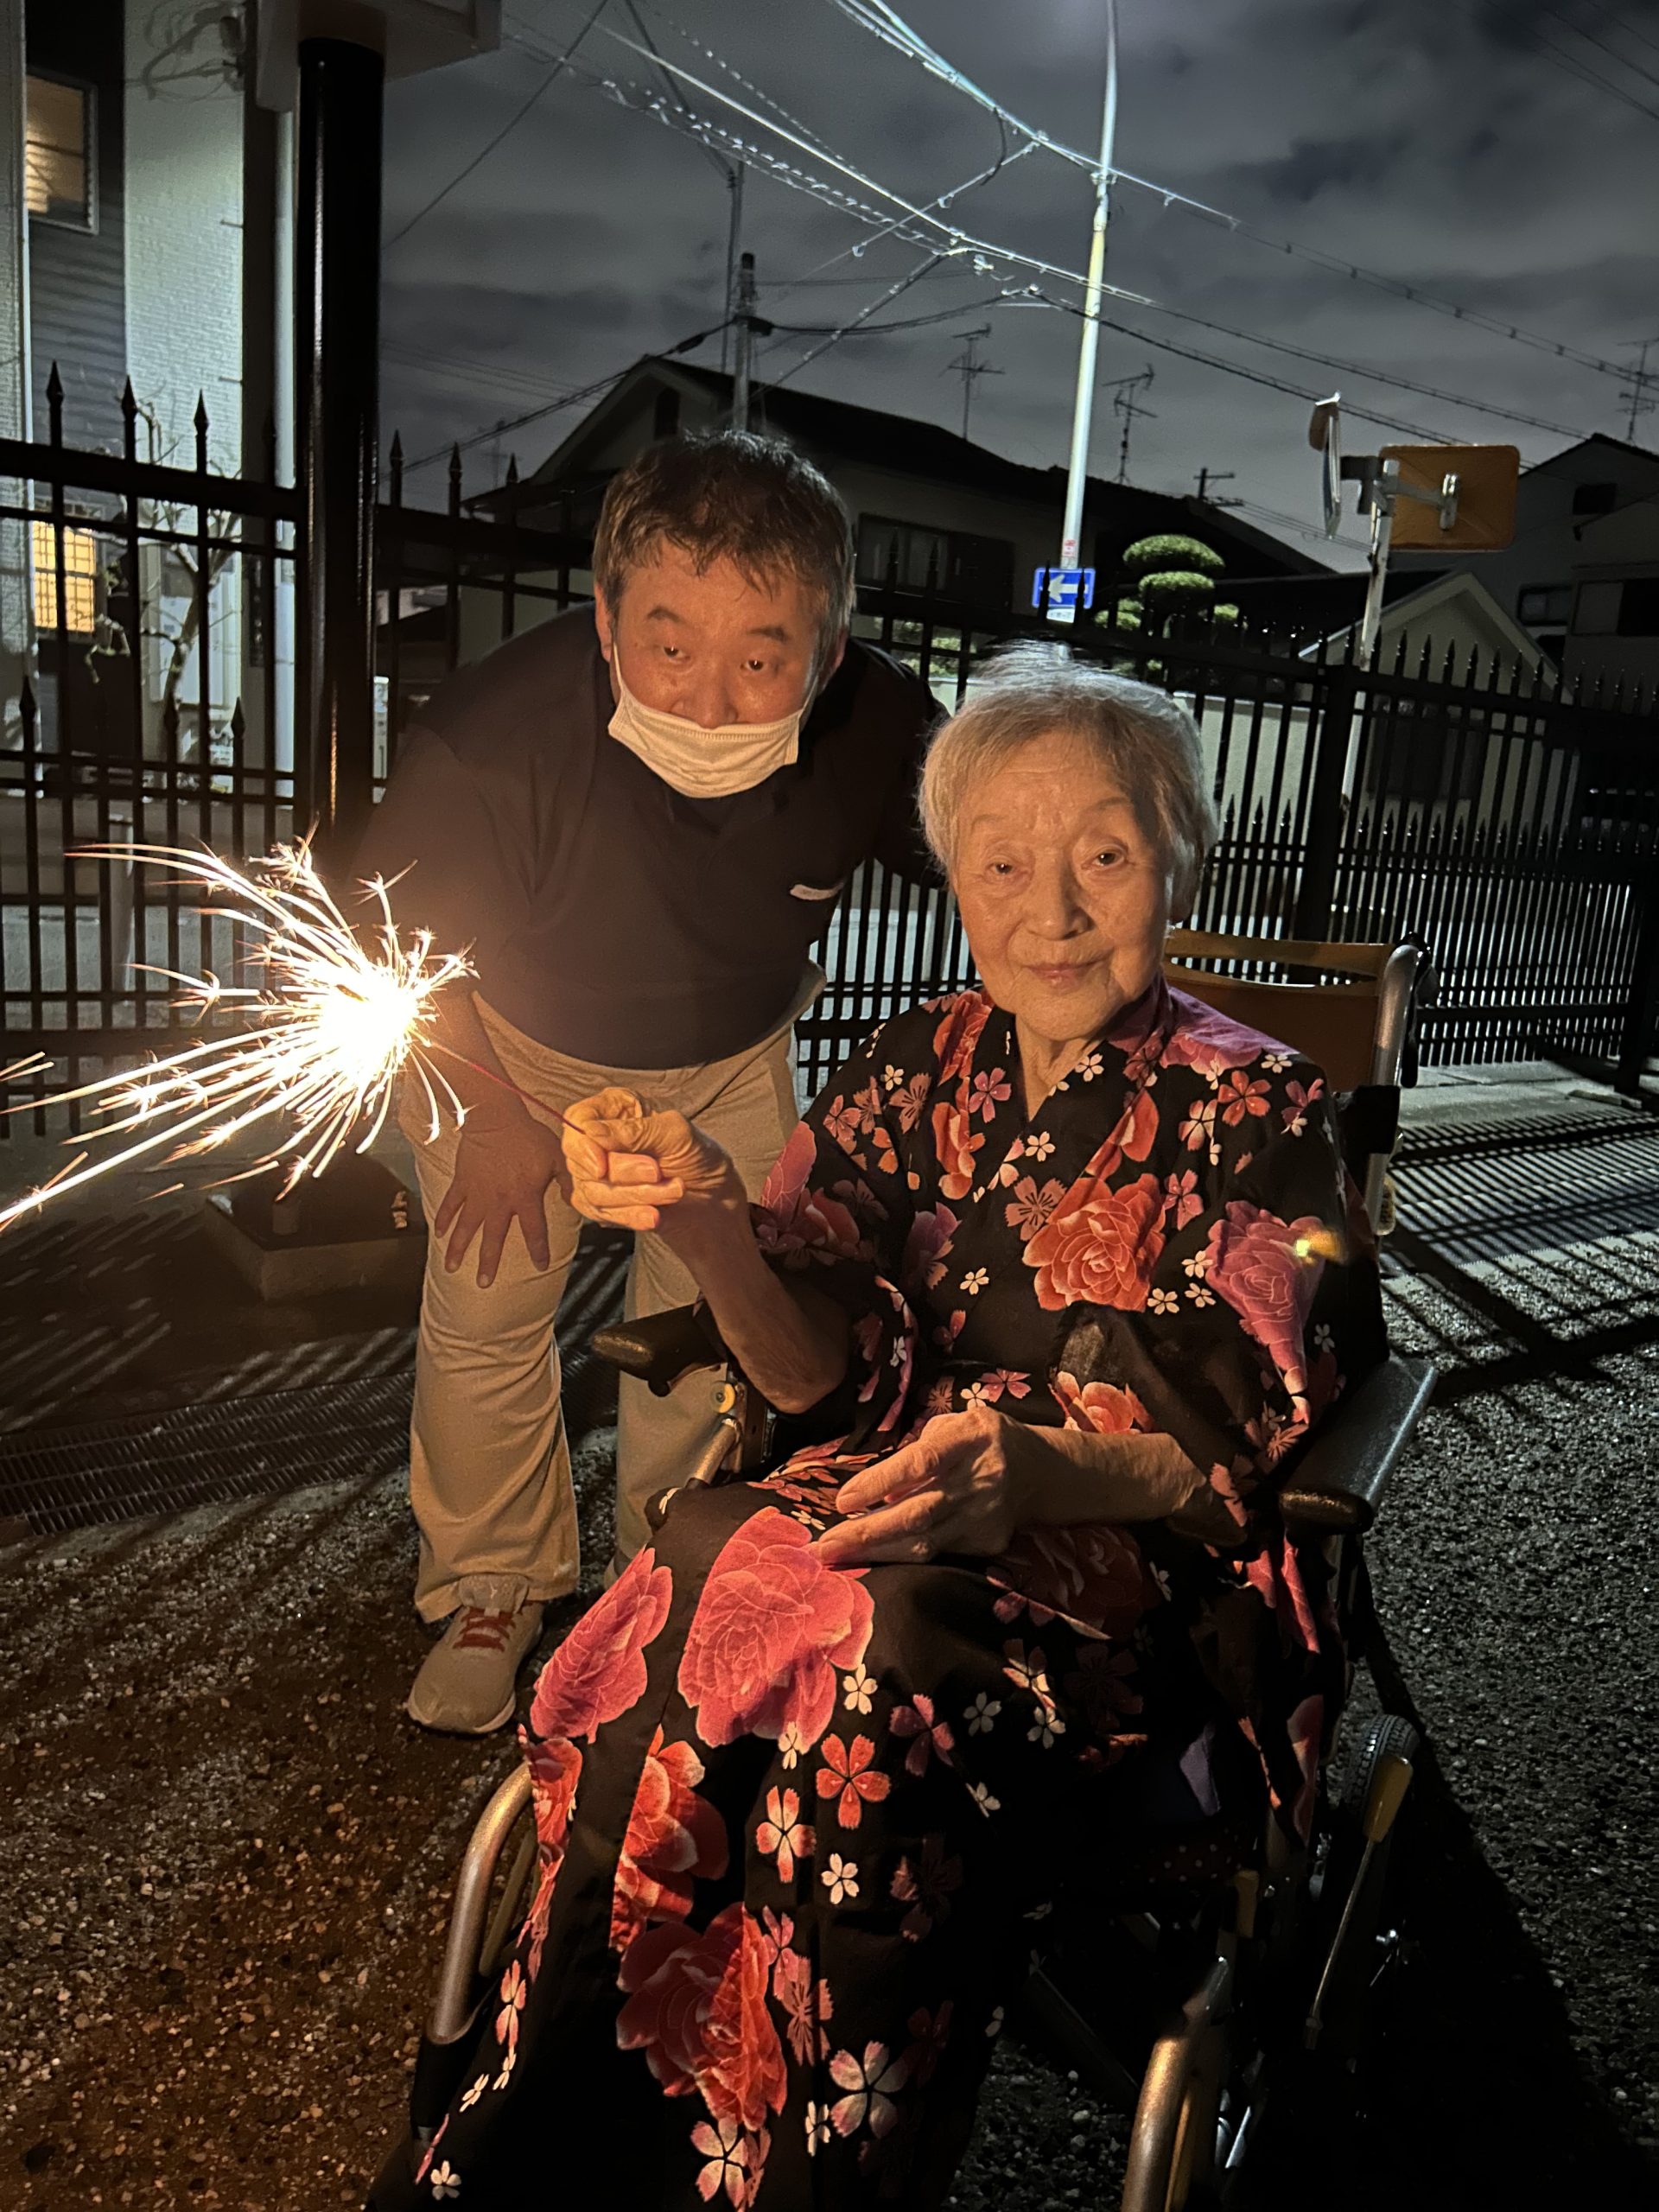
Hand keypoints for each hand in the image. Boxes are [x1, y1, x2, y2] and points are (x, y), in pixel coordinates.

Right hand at [433, 1104, 564, 1287]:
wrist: (495, 1117)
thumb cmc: (528, 1136)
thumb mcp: (556, 1157)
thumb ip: (568, 1181)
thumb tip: (581, 1199)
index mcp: (524, 1198)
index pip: (534, 1232)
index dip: (538, 1250)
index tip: (540, 1265)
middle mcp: (499, 1202)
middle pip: (493, 1239)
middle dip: (488, 1262)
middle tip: (483, 1283)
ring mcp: (477, 1193)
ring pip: (465, 1227)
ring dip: (457, 1248)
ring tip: (451, 1267)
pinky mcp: (462, 1182)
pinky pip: (450, 1204)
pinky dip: (442, 1218)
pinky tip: (438, 1234)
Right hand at [561, 1088, 740, 1242]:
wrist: (716, 1201)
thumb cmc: (699, 1156)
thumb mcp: (677, 1134)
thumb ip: (636, 1131)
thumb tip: (591, 1132)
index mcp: (615, 1109)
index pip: (578, 1119)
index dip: (583, 1146)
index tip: (600, 1166)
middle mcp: (602, 1139)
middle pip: (583, 1159)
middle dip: (623, 1173)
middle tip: (657, 1172)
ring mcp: (600, 1173)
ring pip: (592, 1190)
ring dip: (635, 1195)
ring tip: (673, 1191)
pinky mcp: (605, 1203)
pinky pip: (599, 1213)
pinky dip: (629, 1216)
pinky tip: (653, 1216)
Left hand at [813, 1407, 1034, 1565]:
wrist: (1043, 1471)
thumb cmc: (983, 1440)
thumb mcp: (956, 1424)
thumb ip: (921, 1450)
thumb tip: (883, 1489)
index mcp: (971, 1439)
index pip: (922, 1463)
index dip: (881, 1482)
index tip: (843, 1500)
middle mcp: (981, 1480)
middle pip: (920, 1512)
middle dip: (869, 1531)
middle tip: (826, 1544)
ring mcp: (986, 1516)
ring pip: (927, 1542)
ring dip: (878, 1551)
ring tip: (838, 1556)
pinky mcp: (989, 1542)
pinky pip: (939, 1553)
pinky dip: (903, 1556)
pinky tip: (872, 1557)